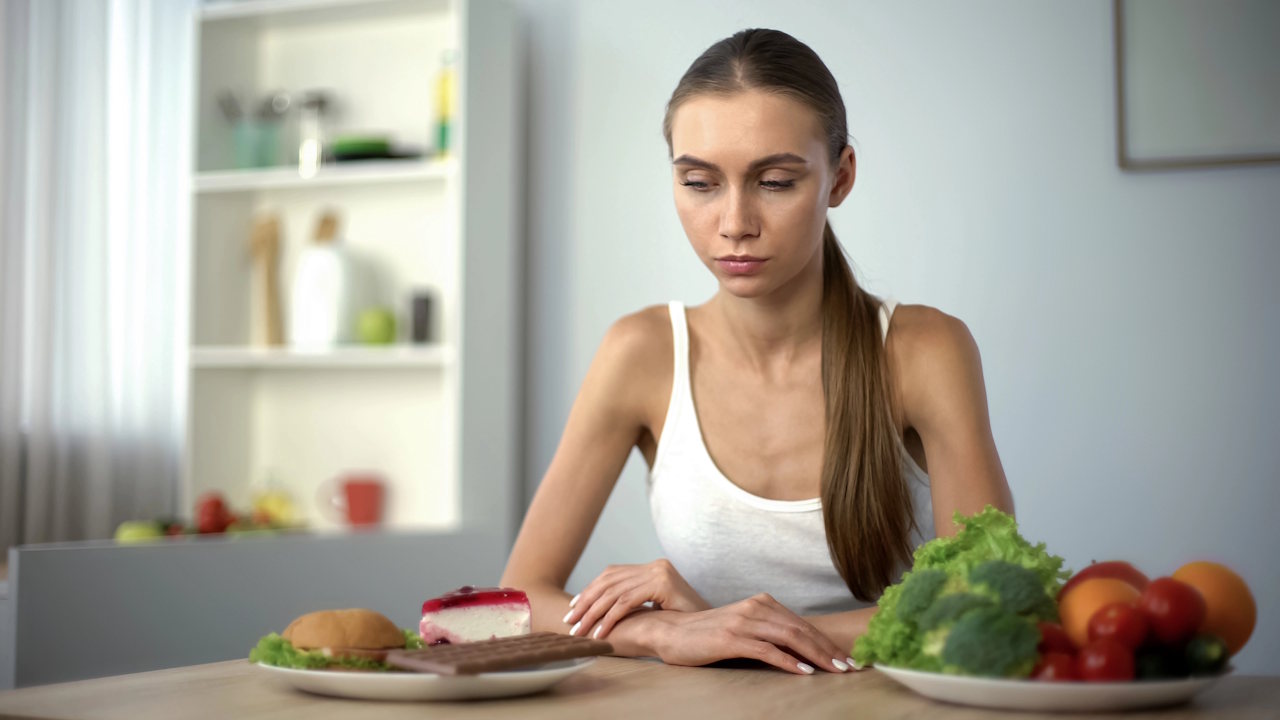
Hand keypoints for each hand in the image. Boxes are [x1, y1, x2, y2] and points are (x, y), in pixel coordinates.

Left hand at [564, 559, 710, 638]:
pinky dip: (609, 618)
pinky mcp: (661, 583)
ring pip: (614, 592)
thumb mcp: (656, 607)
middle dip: (585, 603)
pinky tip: (600, 633)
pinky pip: (626, 602)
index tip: (573, 609)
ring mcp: (658, 572)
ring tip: (580, 631)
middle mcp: (654, 565)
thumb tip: (604, 609)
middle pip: (609, 581)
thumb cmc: (683, 622)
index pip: (611, 575)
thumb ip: (636, 601)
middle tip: (570, 622)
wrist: (712, 627)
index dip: (589, 590)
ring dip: (592, 613)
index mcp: (651, 567)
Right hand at [655, 594, 851, 673]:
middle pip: (801, 629)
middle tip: (850, 667)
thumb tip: (800, 651)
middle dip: (829, 649)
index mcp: (761, 603)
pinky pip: (766, 649)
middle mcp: (755, 608)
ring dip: (816, 655)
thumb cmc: (708, 635)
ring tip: (835, 670)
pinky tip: (803, 672)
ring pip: (789, 637)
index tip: (846, 658)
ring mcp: (743, 622)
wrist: (671, 632)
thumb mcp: (743, 629)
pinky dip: (788, 661)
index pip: (802, 623)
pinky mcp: (731, 638)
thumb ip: (768, 633)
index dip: (826, 641)